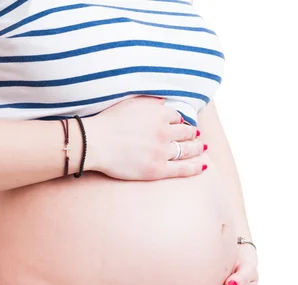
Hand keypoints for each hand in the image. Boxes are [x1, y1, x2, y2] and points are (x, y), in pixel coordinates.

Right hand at [85, 96, 207, 179]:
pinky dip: (195, 167)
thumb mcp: (130, 102)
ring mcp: (162, 151)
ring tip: (201, 149)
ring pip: (187, 150)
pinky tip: (202, 166)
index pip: (177, 116)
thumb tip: (164, 102)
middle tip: (196, 136)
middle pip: (186, 132)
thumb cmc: (108, 122)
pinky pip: (182, 169)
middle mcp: (164, 131)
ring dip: (197, 148)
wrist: (95, 142)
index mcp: (159, 113)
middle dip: (192, 134)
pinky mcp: (157, 169)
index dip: (179, 121)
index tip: (181, 124)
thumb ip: (149, 101)